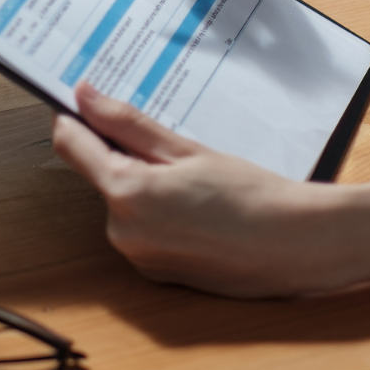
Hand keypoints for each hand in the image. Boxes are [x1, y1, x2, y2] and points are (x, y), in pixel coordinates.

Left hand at [50, 84, 369, 297]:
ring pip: (124, 202)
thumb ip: (128, 124)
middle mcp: (122, 232)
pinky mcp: (157, 273)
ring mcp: (139, 257)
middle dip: (126, 154)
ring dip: (146, 184)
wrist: (299, 246)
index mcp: (126, 194)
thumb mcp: (187, 149)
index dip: (74, 116)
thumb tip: (84, 97)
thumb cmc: (252, 195)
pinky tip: (200, 205)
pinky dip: (161, 213)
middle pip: (101, 174)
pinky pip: (143, 230)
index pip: (71, 144)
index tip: (83, 98)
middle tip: (172, 141)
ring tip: (197, 177)